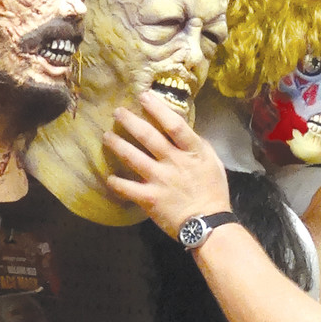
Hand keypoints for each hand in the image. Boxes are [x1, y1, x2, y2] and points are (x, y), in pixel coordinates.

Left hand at [104, 94, 231, 236]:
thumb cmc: (213, 193)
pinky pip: (127, 188)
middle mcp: (174, 162)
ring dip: (117, 145)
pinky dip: (116, 183)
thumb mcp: (213, 163)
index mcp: (192, 152)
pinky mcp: (150, 199)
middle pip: (148, 136)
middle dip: (130, 121)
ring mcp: (160, 180)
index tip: (144, 96)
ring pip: (133, 157)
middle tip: (117, 112)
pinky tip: (109, 178)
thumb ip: (198, 146)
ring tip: (106, 136)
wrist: (209, 225)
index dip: (157, 108)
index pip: (174, 124)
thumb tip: (183, 132)